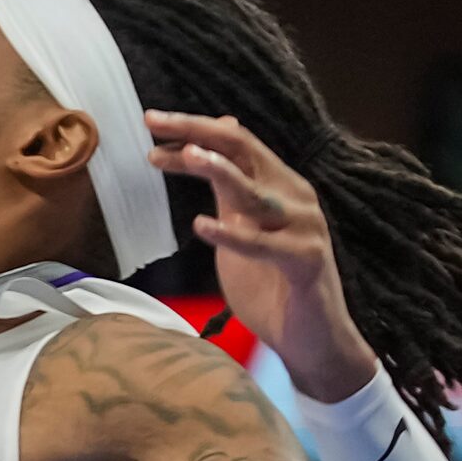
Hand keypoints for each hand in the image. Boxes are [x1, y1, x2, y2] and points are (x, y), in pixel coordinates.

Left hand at [149, 111, 379, 402]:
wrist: (310, 338)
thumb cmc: (271, 282)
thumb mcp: (237, 226)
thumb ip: (223, 188)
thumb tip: (202, 142)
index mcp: (278, 184)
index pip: (234, 141)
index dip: (192, 127)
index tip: (151, 121)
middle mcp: (294, 197)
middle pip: (242, 149)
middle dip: (195, 132)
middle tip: (153, 122)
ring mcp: (304, 227)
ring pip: (256, 190)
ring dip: (219, 170)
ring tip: (186, 156)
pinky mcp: (307, 260)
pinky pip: (265, 244)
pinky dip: (232, 235)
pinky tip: (201, 225)